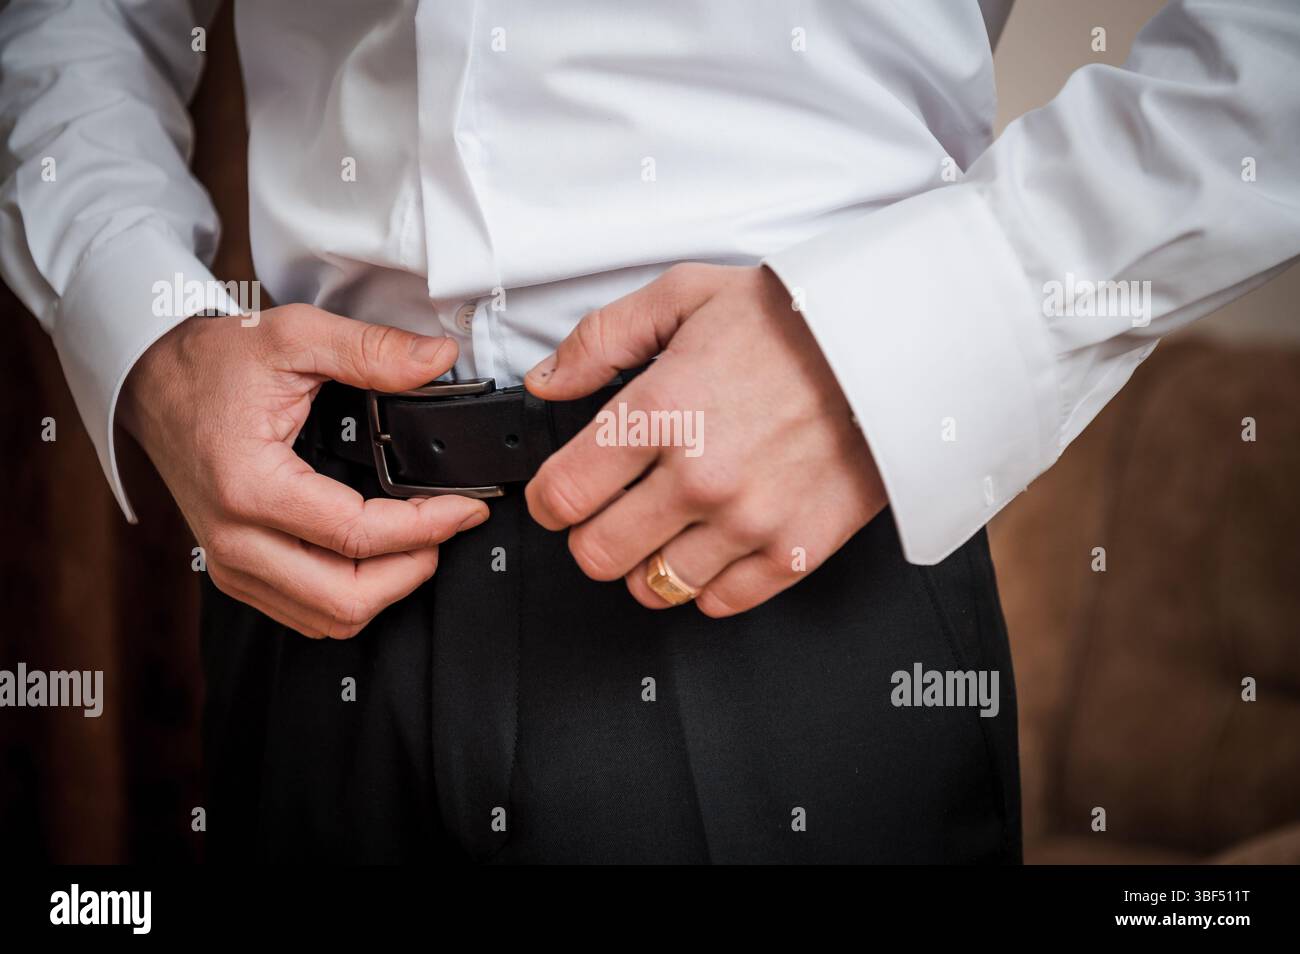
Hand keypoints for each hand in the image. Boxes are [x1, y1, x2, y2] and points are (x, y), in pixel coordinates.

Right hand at [120, 304, 488, 637]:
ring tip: (419, 542)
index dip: (426, 526)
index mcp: (249, 486)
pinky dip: (354, 594)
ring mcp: (231, 564)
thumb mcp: (295, 336)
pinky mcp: (236, 573)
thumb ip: (371, 351)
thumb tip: (437, 361)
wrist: (153, 383)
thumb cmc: (213, 364)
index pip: (357, 535)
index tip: (466, 507)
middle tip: (447, 528)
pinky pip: (307, 613)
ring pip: (329, 618)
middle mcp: (235, 539)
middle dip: (413, 568)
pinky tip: (378, 554)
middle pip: (346, 598)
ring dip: (387, 588)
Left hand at [524, 264, 885, 616]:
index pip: (562, 494)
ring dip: (648, 560)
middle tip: (609, 512)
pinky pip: (722, 602)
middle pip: (597, 553)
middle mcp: (700, 476)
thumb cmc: (797, 320)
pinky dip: (707, 583)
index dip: (547, 500)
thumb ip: (603, 338)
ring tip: (668, 525)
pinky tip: (713, 545)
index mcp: (661, 412)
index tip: (558, 495)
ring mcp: (749, 521)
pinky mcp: (794, 549)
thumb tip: (551, 380)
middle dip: (590, 534)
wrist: (892, 346)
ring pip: (653, 586)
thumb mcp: (686, 296)